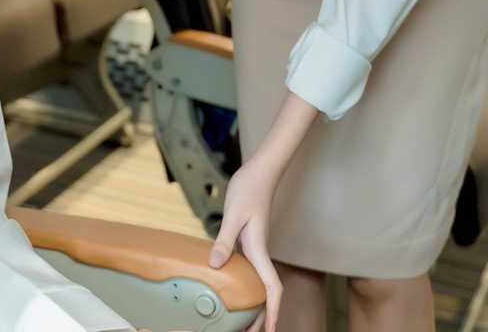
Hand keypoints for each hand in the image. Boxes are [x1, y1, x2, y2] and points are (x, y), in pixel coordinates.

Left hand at [210, 161, 284, 331]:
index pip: (271, 288)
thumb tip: (215, 266)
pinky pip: (248, 271)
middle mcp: (259, 252)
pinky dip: (245, 286)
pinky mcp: (248, 241)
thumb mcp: (233, 215)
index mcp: (259, 250)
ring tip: (243, 322)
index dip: (272, 312)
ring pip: (258, 283)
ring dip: (254, 304)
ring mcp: (255, 248)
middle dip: (262, 316)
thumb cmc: (248, 189)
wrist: (259, 171)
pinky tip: (233, 290)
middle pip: (265, 292)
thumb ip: (224, 240)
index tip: (269, 331)